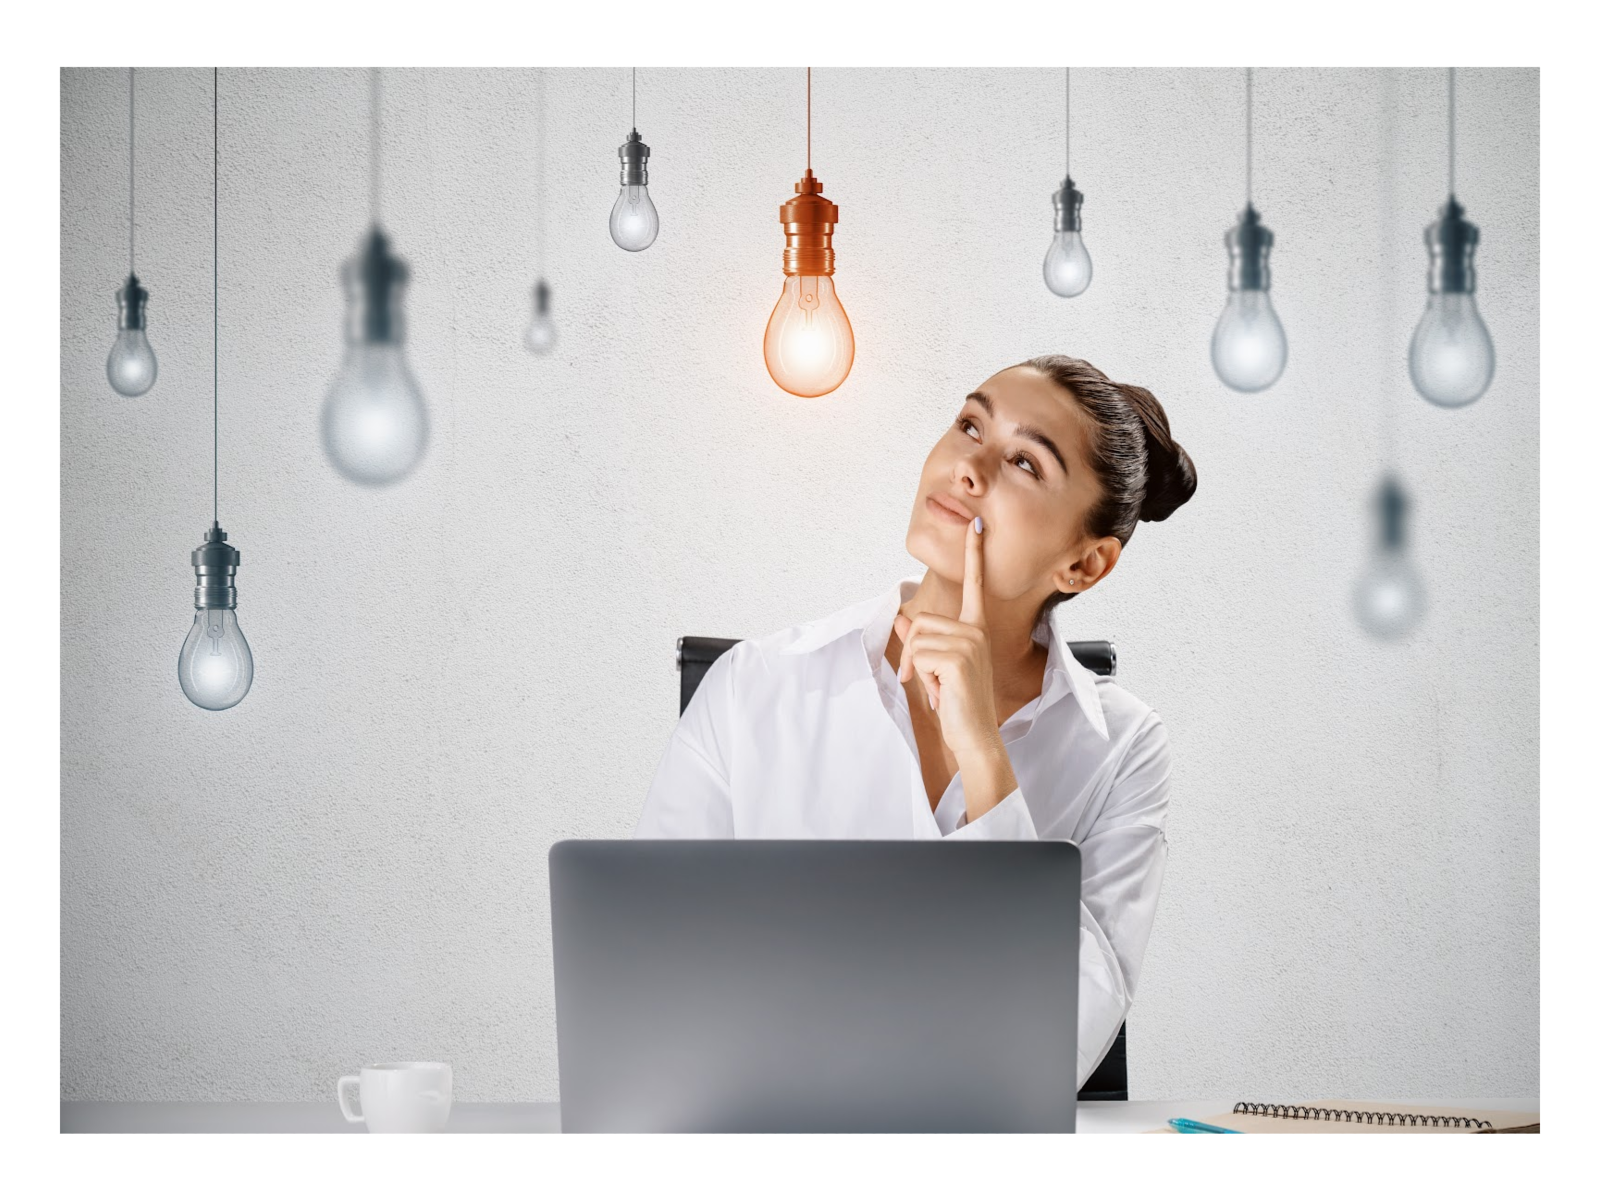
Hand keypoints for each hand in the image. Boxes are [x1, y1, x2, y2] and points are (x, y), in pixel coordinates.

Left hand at [893, 516, 1003, 763]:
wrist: (974, 735)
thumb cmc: (959, 702)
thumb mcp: (937, 666)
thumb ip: (921, 638)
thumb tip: (901, 617)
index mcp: (976, 627)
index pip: (975, 584)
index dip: (974, 554)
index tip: (976, 525)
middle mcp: (977, 630)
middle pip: (921, 619)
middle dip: (914, 651)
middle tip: (928, 677)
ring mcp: (970, 642)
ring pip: (916, 636)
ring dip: (918, 665)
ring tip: (938, 685)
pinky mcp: (959, 657)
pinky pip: (919, 653)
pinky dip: (922, 674)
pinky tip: (941, 690)